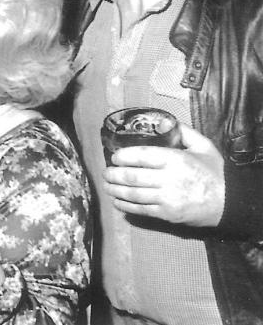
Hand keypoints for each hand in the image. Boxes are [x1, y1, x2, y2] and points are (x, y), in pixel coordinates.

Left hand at [102, 124, 224, 226]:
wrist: (230, 203)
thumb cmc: (215, 173)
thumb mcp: (203, 146)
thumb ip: (183, 132)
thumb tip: (164, 122)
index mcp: (176, 160)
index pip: (141, 155)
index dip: (123, 156)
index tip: (114, 156)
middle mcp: (169, 179)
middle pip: (132, 176)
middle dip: (113, 174)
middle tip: (106, 172)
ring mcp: (167, 198)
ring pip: (133, 194)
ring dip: (115, 190)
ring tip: (107, 185)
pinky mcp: (167, 214)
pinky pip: (140, 210)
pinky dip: (125, 205)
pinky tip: (117, 201)